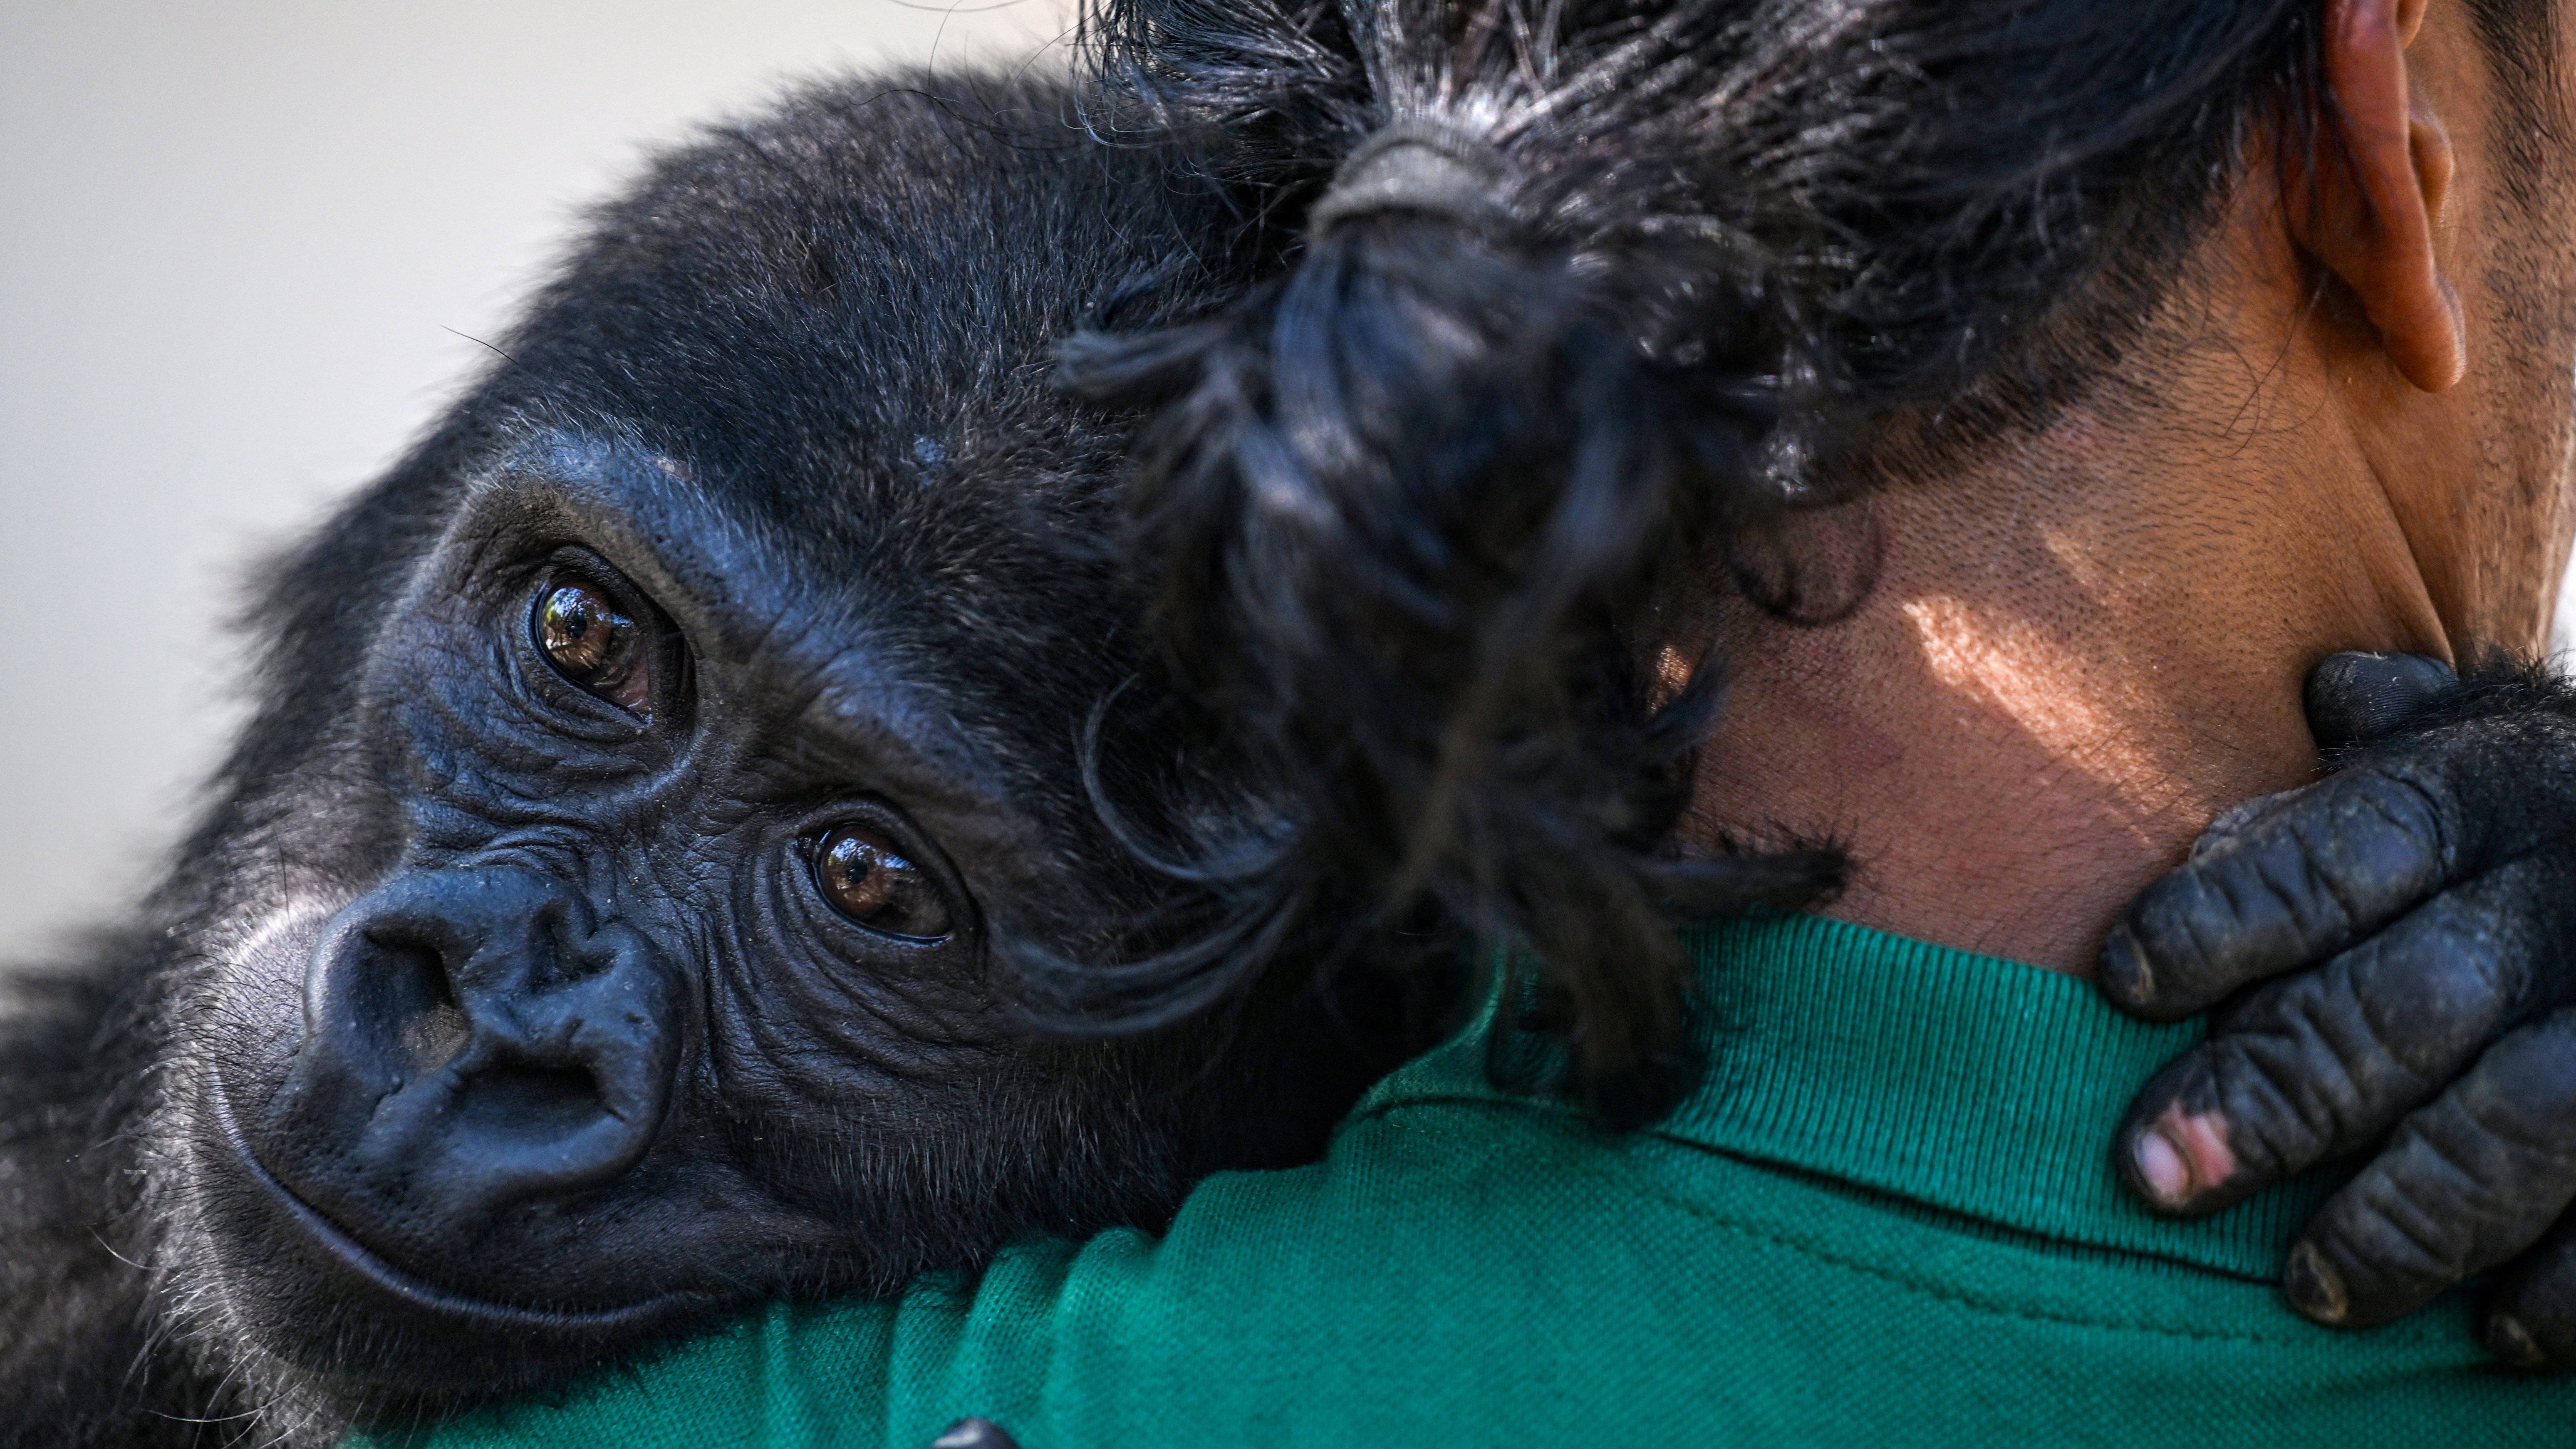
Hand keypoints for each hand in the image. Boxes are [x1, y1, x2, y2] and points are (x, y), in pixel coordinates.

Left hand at [2100, 651, 2575, 1365]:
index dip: (2225, 918)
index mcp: (2494, 794)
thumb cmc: (2567, 811)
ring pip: (2520, 1126)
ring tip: (2307, 1288)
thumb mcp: (2496, 739)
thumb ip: (2396, 735)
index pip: (2340, 852)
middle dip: (2276, 1096)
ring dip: (2404, 1218)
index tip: (2120, 983)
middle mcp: (2568, 898)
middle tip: (2158, 1175)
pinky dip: (2570, 1283)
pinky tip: (2495, 1328)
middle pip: (2404, 1003)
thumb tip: (2316, 697)